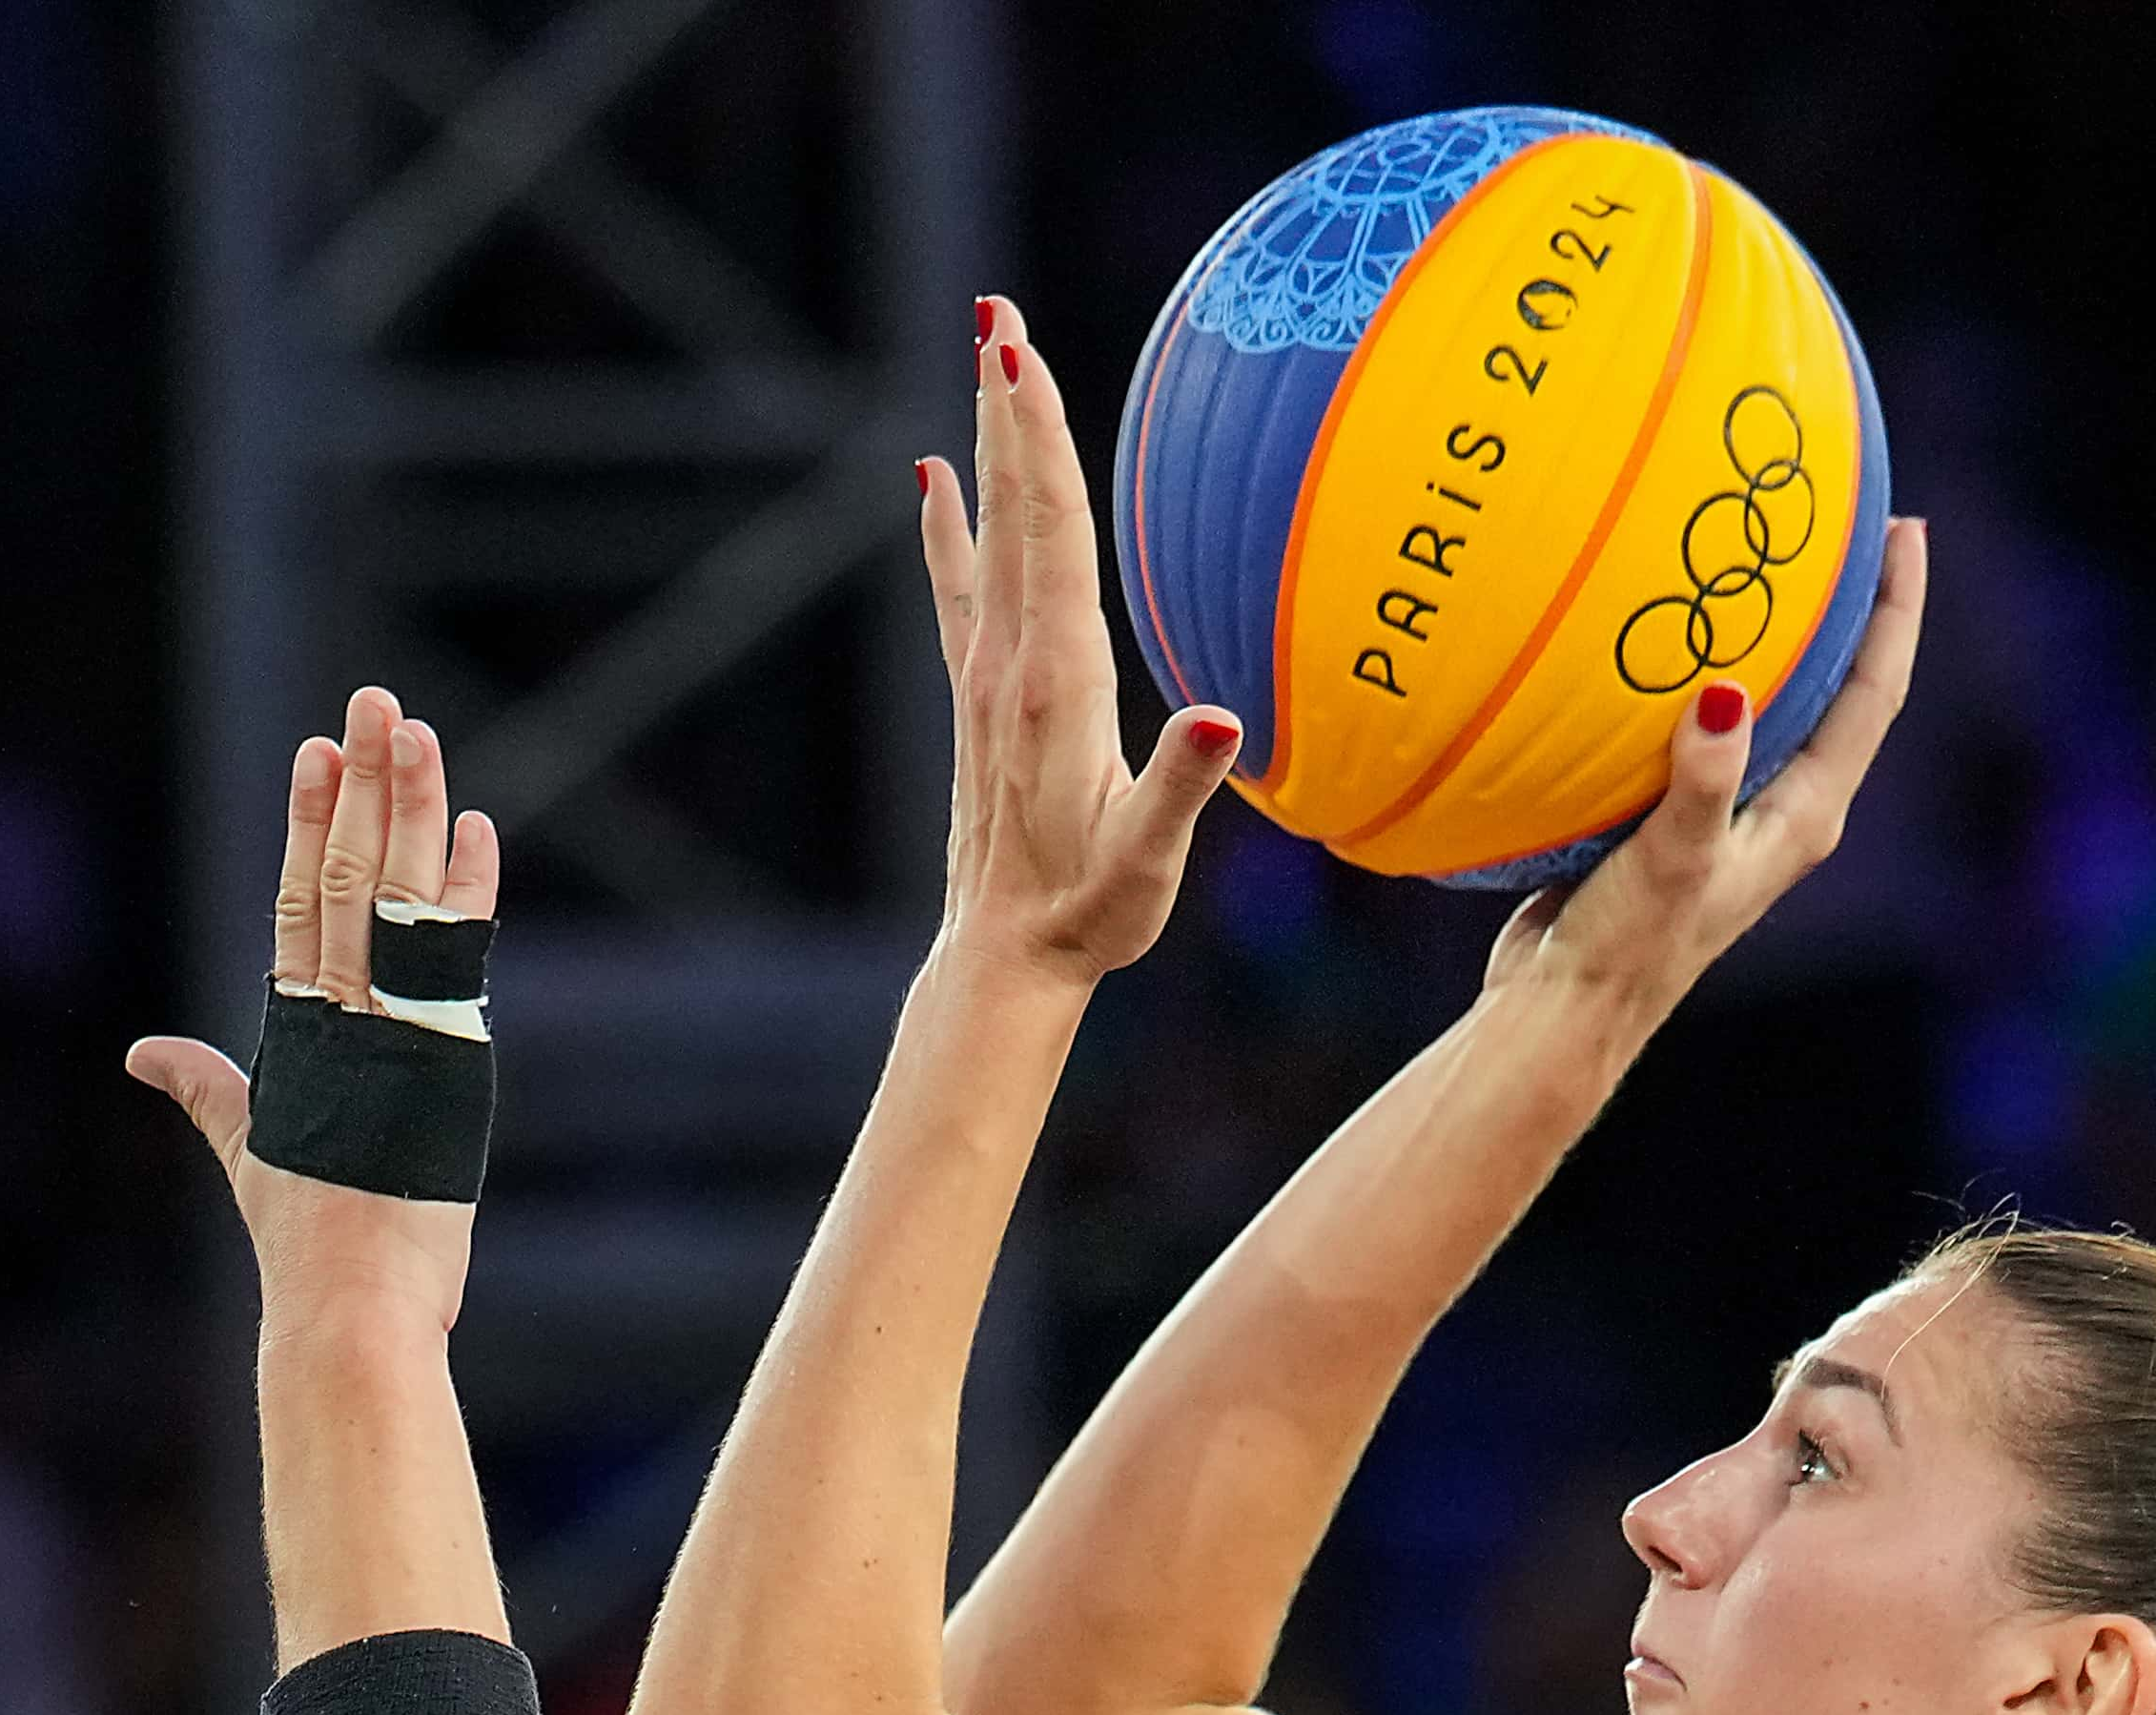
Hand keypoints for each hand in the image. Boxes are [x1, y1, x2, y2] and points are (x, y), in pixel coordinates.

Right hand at [127, 686, 501, 1336]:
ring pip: (393, 898)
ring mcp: (385, 1034)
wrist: (348, 1307)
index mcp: (296, 1034)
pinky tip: (475, 828)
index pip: (299, 902)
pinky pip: (453, 960)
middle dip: (362, 785)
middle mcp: (336, 1020)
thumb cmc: (309, 1242)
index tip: (319, 751)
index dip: (309, 822)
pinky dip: (464, 893)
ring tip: (416, 732)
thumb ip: (211, 1090)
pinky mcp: (436, 1061)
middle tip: (375, 701)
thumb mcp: (252, 1150)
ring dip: (409, 810)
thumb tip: (146, 1052)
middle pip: (346, 877)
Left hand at [915, 296, 1242, 985]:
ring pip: (988, 535)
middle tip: (995, 312)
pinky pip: (960, 589)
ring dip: (987, 444)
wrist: (1003, 961)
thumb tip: (1220, 720)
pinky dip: (947, 527)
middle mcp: (1013, 663)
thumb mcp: (1149, 863)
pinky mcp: (979, 697)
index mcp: (1059, 683)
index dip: (1038, 443)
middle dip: (1009, 407)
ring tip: (985, 359)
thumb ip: (1181, 787)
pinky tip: (934, 477)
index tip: (1020, 356)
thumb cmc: (1092, 915)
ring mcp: (988, 677)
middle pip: (1013, 510)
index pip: (1052, 536)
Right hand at [1484, 516, 1927, 1029]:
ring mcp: (1728, 811)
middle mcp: (1780, 810)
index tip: (1906, 532)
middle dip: (1851, 605)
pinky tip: (1658, 630)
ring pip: (1771, 701)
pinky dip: (1699, 666)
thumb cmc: (1630, 945)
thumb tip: (1723, 692)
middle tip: (1848, 519)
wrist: (1565, 1009)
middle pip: (1839, 687)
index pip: (1873, 696)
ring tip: (1760, 552)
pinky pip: (1702, 721)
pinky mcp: (1673, 813)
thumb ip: (1701, 779)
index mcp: (1805, 817)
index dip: (1897, 612)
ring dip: (1776, 632)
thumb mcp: (1673, 857)